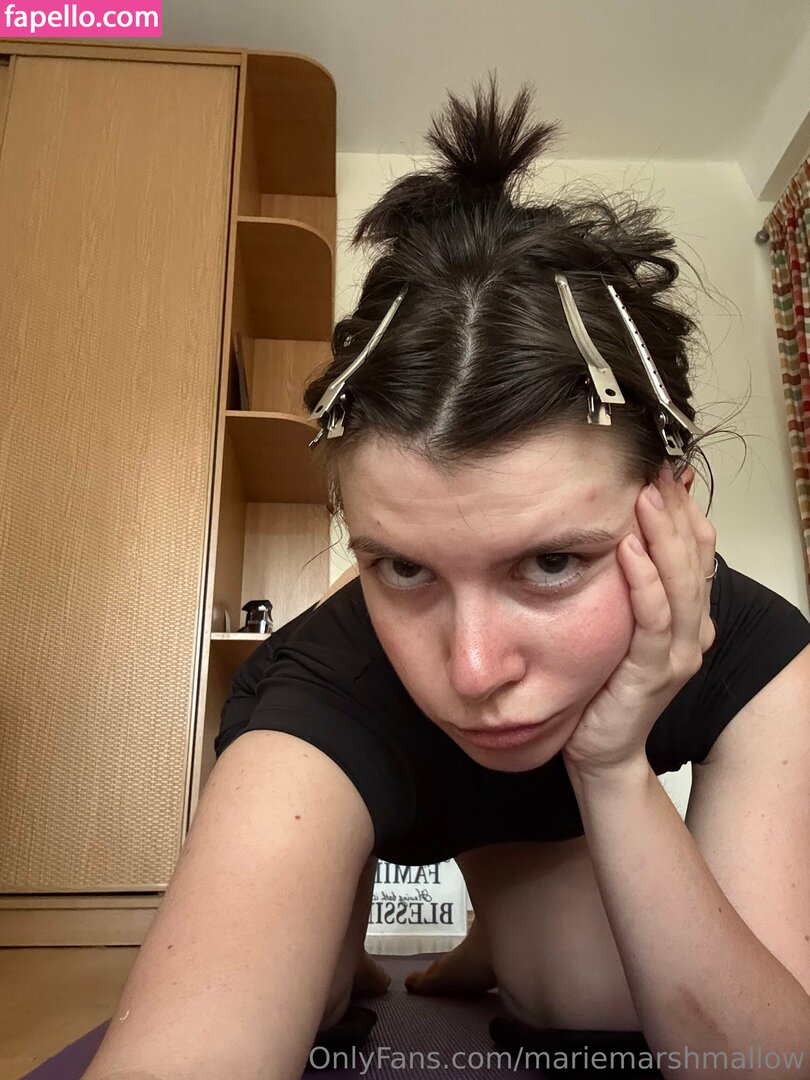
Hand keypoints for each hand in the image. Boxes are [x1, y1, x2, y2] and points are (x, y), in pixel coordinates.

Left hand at [560, 463, 716, 777]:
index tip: (662, 468)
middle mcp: (693, 630)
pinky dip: (644, 580)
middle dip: (674, 510)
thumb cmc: (604, 684)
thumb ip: (628, 581)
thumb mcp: (618, 622)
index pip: (698, 549)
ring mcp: (680, 653)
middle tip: (655, 468)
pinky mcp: (655, 672)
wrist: (601, 750)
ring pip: (681, 583)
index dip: (683, 508)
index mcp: (689, 615)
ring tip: (645, 496)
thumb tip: (619, 526)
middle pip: (695, 558)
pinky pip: (654, 619)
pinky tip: (629, 548)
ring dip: (663, 535)